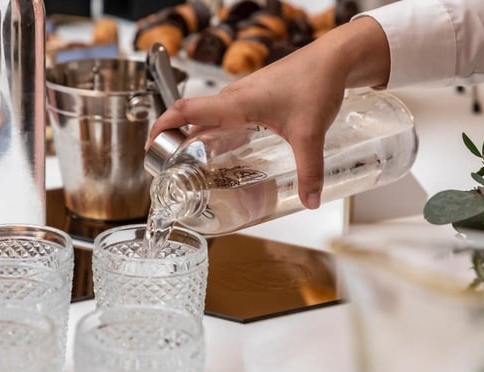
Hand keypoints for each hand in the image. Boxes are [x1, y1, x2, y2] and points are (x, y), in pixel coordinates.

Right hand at [148, 17, 389, 208]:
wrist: (333, 58)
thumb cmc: (317, 83)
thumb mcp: (310, 134)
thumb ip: (309, 170)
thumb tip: (309, 200)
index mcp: (237, 102)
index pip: (186, 109)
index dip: (163, 124)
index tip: (150, 144)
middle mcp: (235, 96)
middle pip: (191, 113)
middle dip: (174, 135)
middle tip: (168, 161)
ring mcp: (244, 94)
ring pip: (207, 112)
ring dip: (193, 131)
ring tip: (189, 157)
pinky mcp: (255, 95)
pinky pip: (223, 111)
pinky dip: (213, 126)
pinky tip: (224, 144)